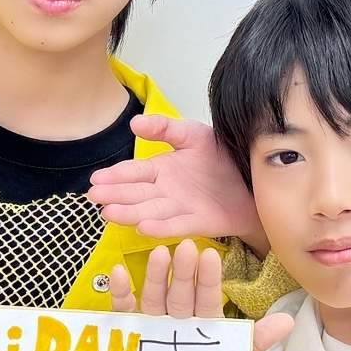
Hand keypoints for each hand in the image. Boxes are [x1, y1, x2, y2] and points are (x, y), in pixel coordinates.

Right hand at [90, 116, 265, 253]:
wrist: (256, 175)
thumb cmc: (224, 155)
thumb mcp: (193, 134)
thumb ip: (165, 128)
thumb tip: (134, 122)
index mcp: (162, 169)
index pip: (134, 173)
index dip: (115, 176)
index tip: (95, 179)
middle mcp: (166, 191)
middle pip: (136, 194)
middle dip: (115, 196)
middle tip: (95, 197)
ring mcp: (181, 208)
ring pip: (150, 211)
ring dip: (129, 213)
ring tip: (109, 213)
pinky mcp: (199, 223)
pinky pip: (177, 225)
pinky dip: (160, 227)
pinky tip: (142, 227)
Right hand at [109, 240, 293, 350]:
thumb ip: (257, 340)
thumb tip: (289, 321)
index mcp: (203, 324)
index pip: (208, 298)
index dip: (208, 279)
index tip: (210, 256)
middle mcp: (177, 320)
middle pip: (180, 293)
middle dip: (183, 272)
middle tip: (186, 247)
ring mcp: (151, 325)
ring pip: (154, 296)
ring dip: (155, 276)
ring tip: (160, 253)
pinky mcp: (128, 333)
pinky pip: (124, 312)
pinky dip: (121, 292)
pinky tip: (119, 272)